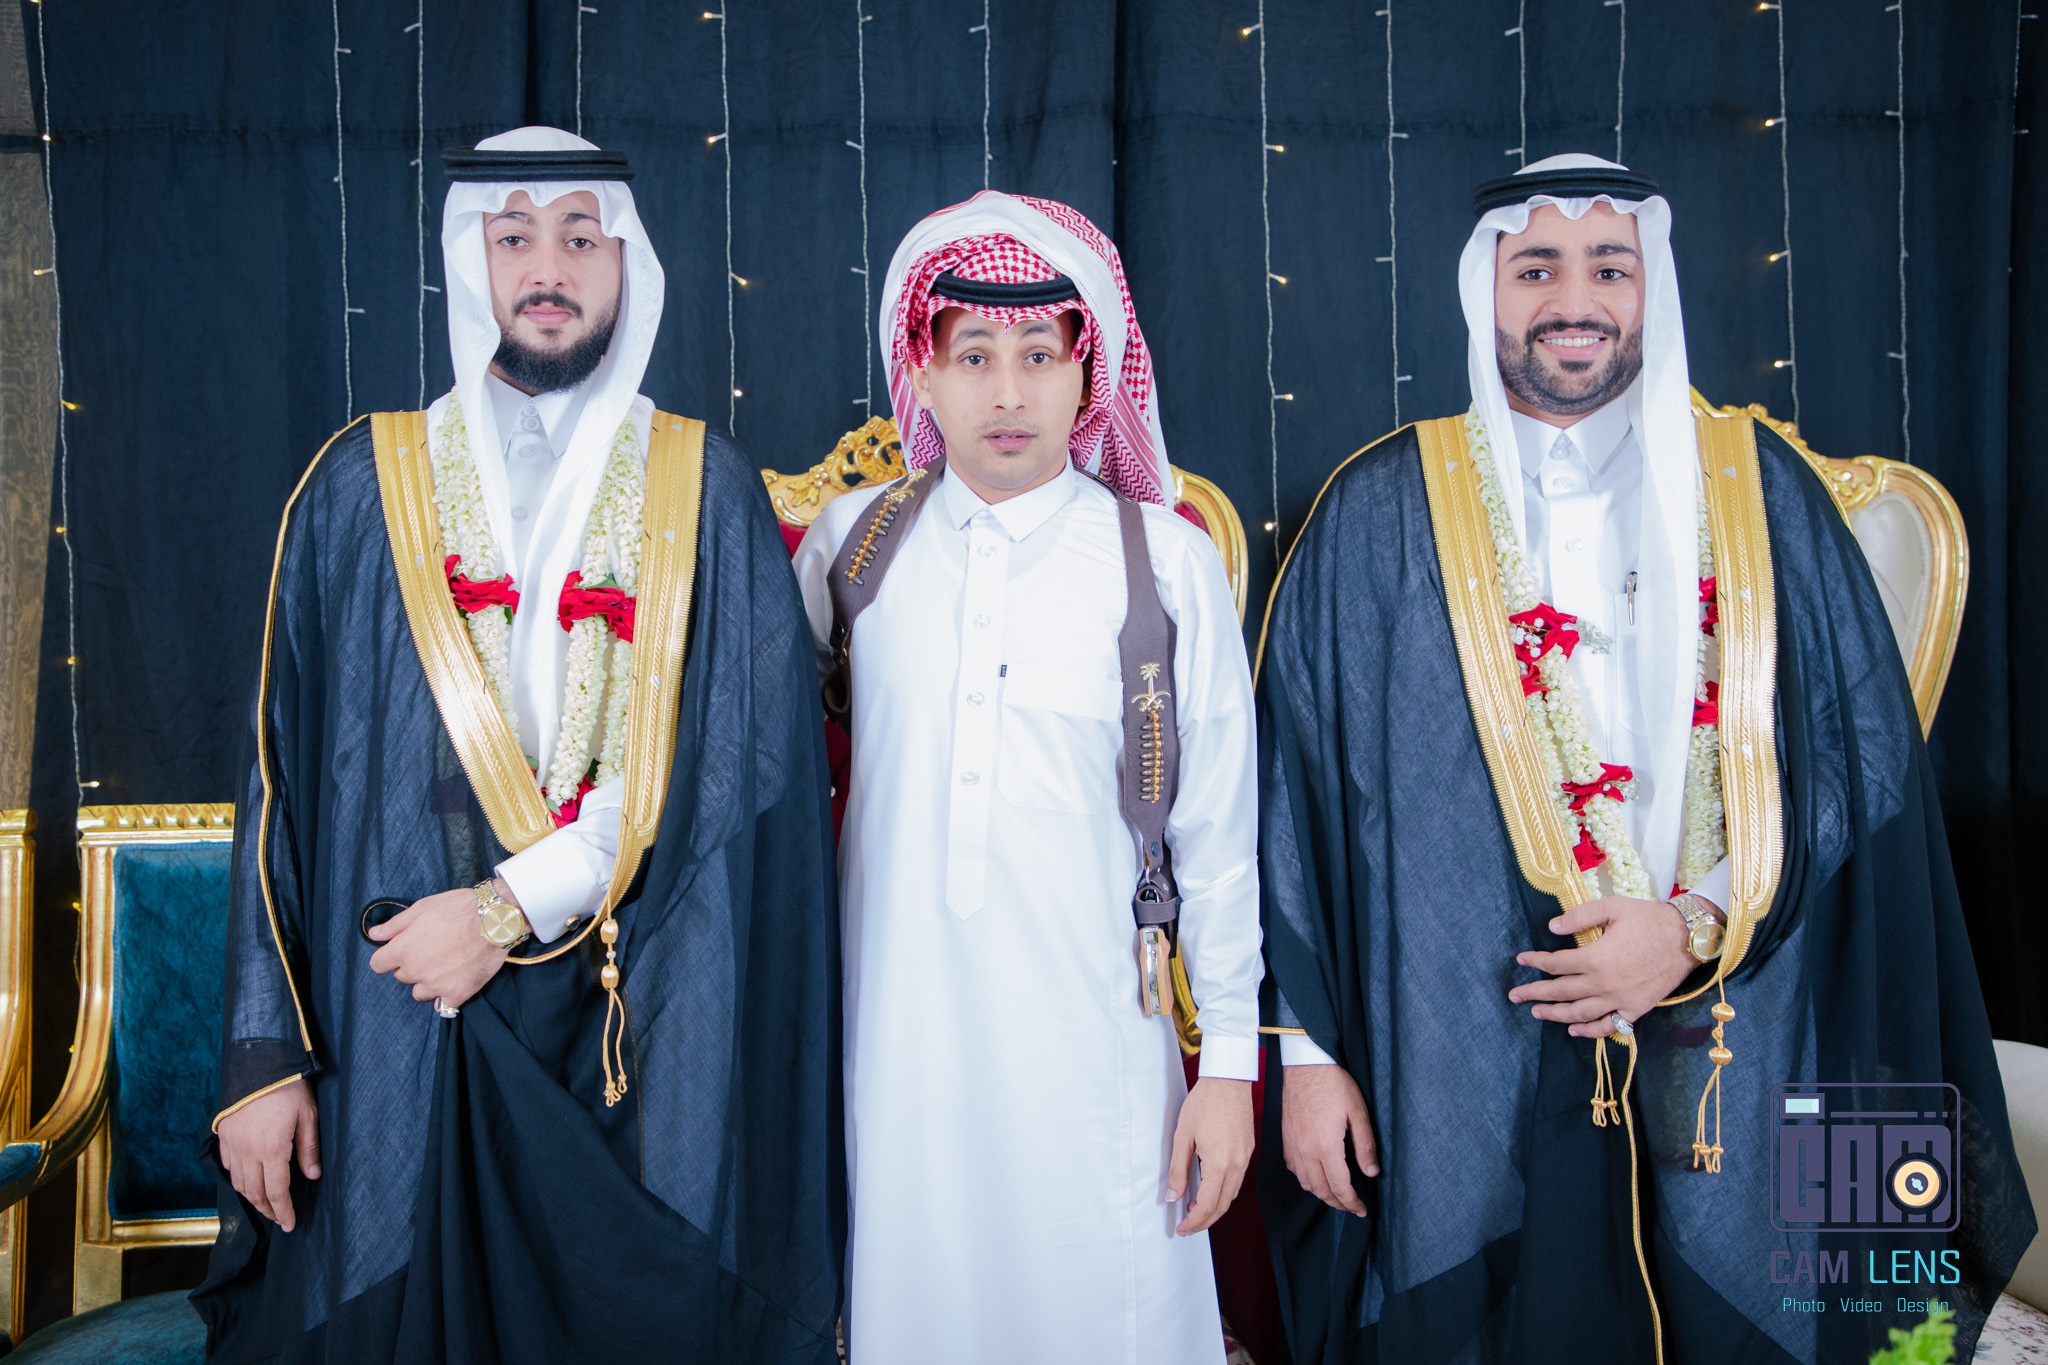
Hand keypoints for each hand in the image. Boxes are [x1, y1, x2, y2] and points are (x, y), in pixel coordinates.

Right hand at [218, 1077, 318, 1231]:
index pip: (277, 1192)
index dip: (283, 1211)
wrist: (257, 1063)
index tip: (290, 1224)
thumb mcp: (308, 1116)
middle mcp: (248, 1152)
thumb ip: (309, 1148)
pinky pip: (229, 1167)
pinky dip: (239, 1180)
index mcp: (272, 1150)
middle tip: (279, 1219)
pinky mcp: (224, 1136)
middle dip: (268, 1210)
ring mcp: (233, 1145)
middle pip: (256, 1193)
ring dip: (252, 1198)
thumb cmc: (288, 1088)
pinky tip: (248, 1181)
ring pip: (240, 1183)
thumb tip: (312, 1176)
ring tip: (266, 1205)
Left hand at [367, 879, 521, 1008]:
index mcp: (402, 950)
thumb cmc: (458, 909)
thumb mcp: (422, 908)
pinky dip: (447, 996)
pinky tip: (455, 981)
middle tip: (432, 951)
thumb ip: (395, 925)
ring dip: (427, 982)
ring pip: (420, 993)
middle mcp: (415, 971)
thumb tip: (374, 934)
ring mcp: (436, 985)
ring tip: (444, 967)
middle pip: (402, 977)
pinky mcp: (457, 993)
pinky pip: (444, 1005)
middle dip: (412, 965)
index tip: (400, 951)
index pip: (378, 964)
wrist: (495, 920)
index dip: (388, 956)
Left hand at [1166, 1077, 1253, 1235]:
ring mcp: (1245, 1158)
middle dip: (1204, 1221)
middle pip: (1222, 1206)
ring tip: (1194, 1211)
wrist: (1228, 1080)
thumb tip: (1173, 1196)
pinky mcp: (1248, 1150)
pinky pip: (1237, 1181)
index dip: (1194, 1222)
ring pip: (1231, 1195)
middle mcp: (1237, 1165)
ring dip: (1214, 1208)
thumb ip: (1178, 1169)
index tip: (1181, 1228)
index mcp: (1220, 1163)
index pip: (1207, 1205)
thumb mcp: (1182, 1136)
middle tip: (1187, 1228)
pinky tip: (1209, 1190)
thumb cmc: (1203, 1103)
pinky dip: (1223, 1193)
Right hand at [1281, 1063, 1375, 1215]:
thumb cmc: (1334, 1084)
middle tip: (1353, 1206)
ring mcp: (1292, 1145)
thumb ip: (1365, 1145)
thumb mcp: (1358, 1112)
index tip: (1362, 1210)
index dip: (1352, 1203)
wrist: (1305, 1065)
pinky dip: (1306, 1179)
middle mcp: (1306, 1150)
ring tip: (1337, 1194)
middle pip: (1322, 1190)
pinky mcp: (1285, 1139)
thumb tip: (1372, 1173)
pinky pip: (1294, 1169)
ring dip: (1322, 1194)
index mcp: (1326, 1146)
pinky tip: (1316, 1175)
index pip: (1340, 1187)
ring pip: (1306, 1183)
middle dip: (1339, 1203)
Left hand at [1508, 894, 1706, 1037]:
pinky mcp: (1636, 1010)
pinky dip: (1589, 1031)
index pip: (1556, 964)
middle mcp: (1605, 984)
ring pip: (1580, 1013)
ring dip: (1555, 1015)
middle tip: (1515, 995)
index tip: (1521, 960)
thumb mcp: (1613, 907)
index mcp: (1596, 958)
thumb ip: (1580, 916)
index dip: (1536, 962)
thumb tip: (1552, 927)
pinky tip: (1574, 1030)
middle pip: (1561, 992)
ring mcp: (1621, 1000)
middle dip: (1535, 994)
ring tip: (1537, 1012)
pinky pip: (1608, 1026)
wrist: (1688, 939)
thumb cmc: (1649, 919)